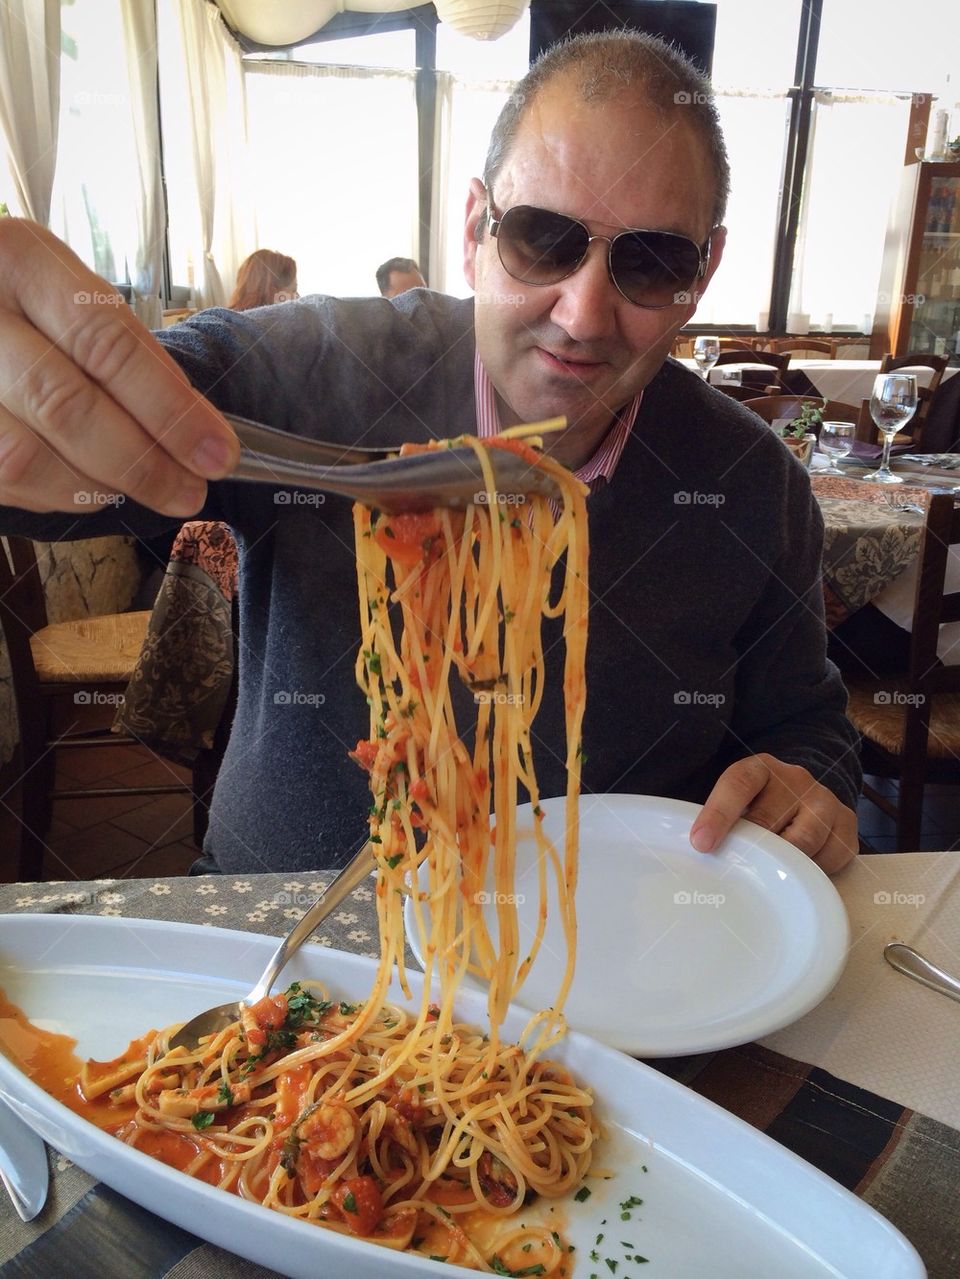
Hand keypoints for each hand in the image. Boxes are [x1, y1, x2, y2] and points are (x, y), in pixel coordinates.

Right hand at [0, 219, 238, 515]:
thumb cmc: (14, 301)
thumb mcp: (66, 293)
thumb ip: (123, 350)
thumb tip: (195, 427)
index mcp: (18, 259)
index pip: (108, 345)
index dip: (170, 410)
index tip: (219, 455)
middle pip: (66, 405)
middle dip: (142, 462)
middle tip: (189, 492)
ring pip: (24, 457)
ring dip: (96, 488)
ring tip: (143, 492)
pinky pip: (0, 480)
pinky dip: (53, 495)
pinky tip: (87, 489)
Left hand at [689, 753, 857, 874]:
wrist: (803, 793)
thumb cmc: (758, 805)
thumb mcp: (736, 801)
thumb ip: (720, 818)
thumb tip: (697, 847)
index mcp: (760, 768)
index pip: (738, 784)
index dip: (718, 814)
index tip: (701, 843)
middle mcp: (795, 779)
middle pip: (769, 820)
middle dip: (751, 849)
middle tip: (738, 870)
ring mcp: (824, 800)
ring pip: (803, 841)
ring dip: (784, 862)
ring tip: (771, 870)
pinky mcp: (847, 824)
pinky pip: (832, 855)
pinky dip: (815, 869)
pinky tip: (801, 868)